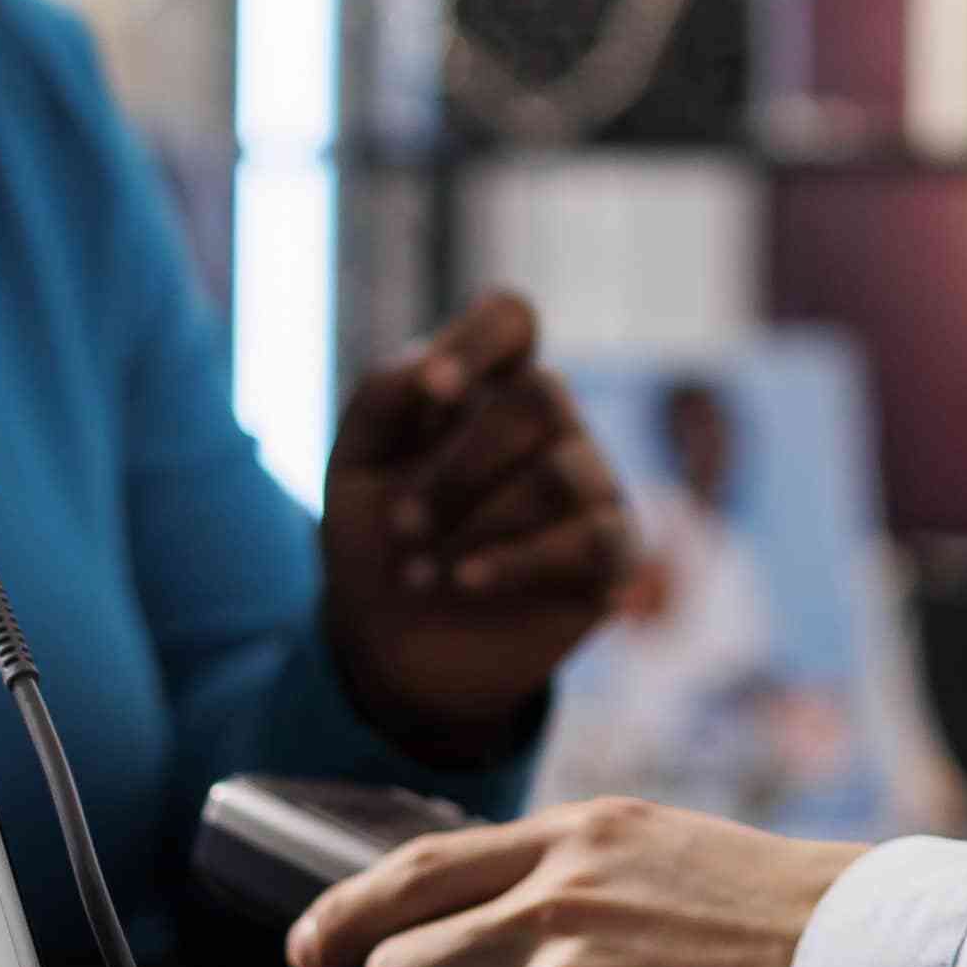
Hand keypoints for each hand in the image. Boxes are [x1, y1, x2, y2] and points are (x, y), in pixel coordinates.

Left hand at [318, 294, 635, 766]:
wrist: (395, 647)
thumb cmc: (378, 542)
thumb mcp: (354, 468)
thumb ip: (381, 399)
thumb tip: (429, 369)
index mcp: (486, 387)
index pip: (511, 320)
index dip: (480, 341)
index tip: (432, 392)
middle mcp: (549, 426)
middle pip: (539, 398)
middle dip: (459, 469)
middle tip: (402, 527)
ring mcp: (590, 485)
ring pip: (559, 477)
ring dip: (475, 527)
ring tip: (419, 574)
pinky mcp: (612, 554)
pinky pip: (590, 540)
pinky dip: (519, 562)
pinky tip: (468, 583)